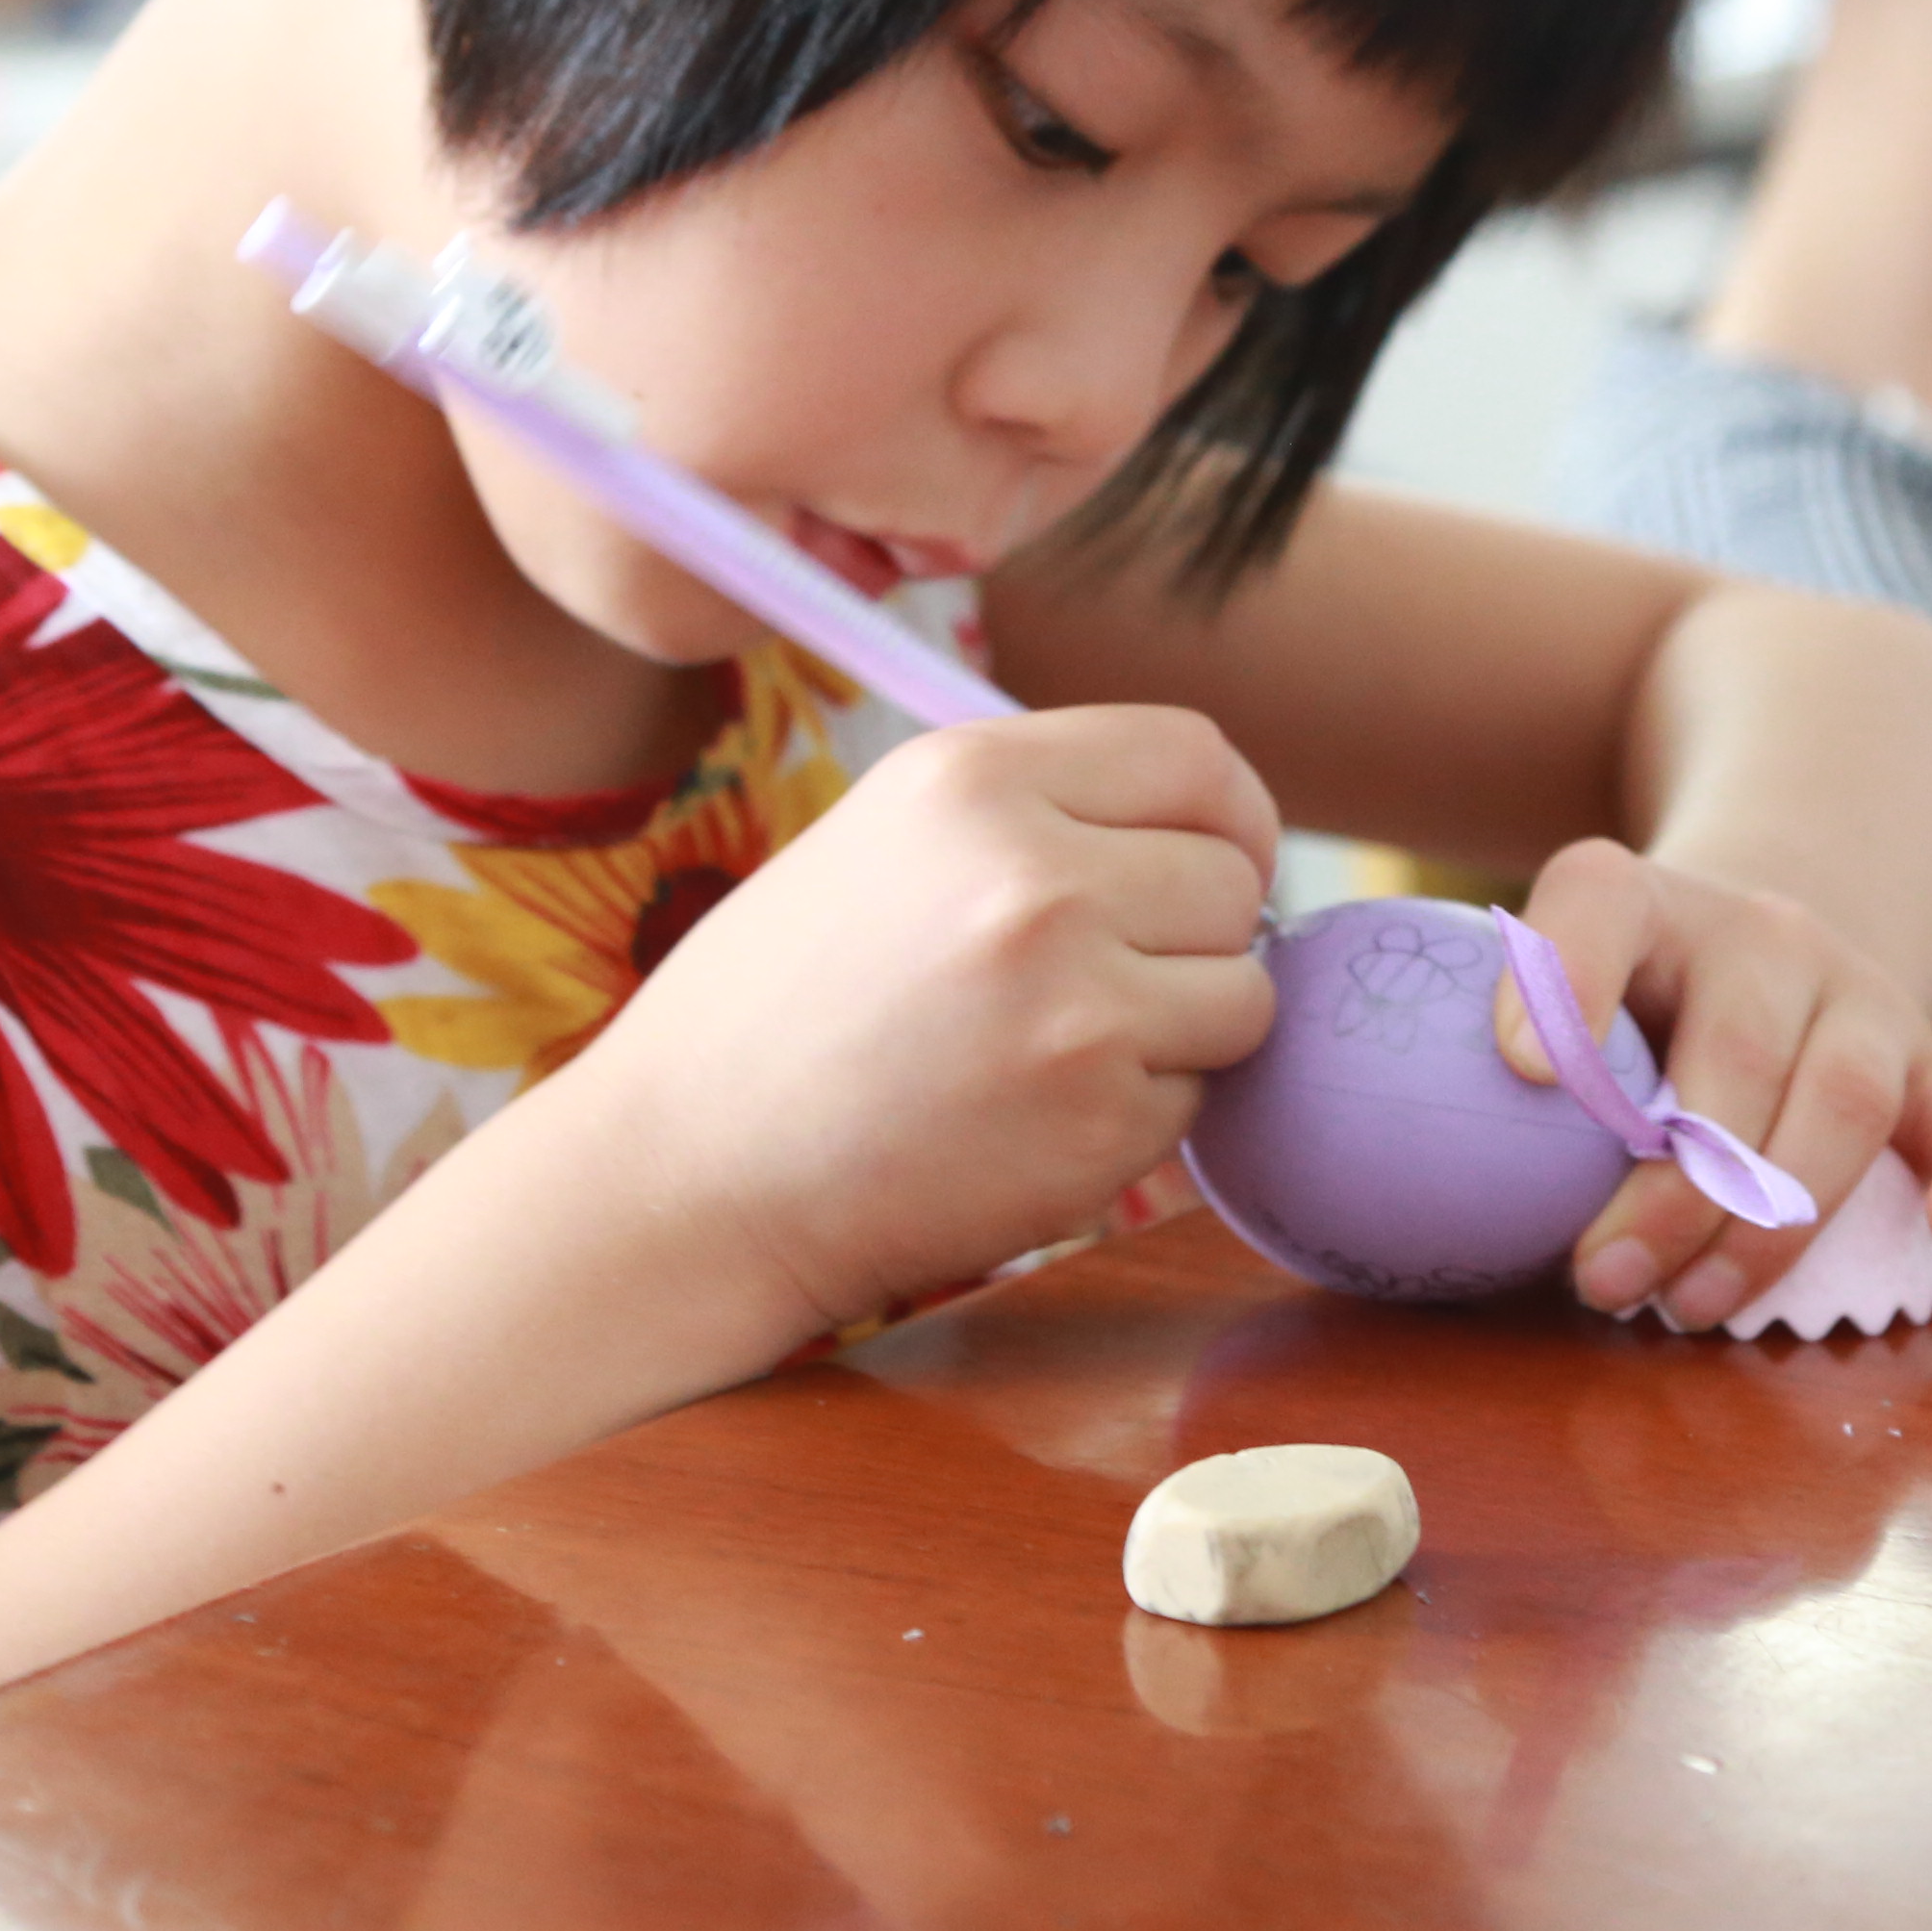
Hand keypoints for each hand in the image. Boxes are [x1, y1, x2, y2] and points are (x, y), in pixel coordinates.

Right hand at [572, 707, 1277, 1342]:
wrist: (688, 1174)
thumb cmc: (782, 1010)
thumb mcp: (888, 839)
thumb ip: (1042, 810)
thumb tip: (1218, 831)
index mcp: (973, 776)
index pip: (1197, 756)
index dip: (1227, 818)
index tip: (1211, 864)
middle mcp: (1034, 873)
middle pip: (1234, 880)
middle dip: (1195, 937)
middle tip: (1097, 985)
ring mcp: (1074, 1001)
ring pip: (1243, 993)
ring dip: (1182, 1033)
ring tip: (1052, 1053)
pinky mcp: (1096, 1119)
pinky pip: (1200, 1098)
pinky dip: (1140, 1117)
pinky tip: (1027, 1122)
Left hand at [1492, 836, 1931, 1328]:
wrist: (1757, 953)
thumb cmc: (1613, 1028)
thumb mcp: (1541, 1013)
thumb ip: (1468, 1078)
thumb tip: (1344, 1196)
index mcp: (1644, 901)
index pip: (1599, 902)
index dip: (1562, 979)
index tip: (1521, 1073)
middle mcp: (1762, 933)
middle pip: (1735, 1047)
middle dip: (1672, 1187)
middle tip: (1602, 1282)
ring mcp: (1861, 996)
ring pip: (1844, 1094)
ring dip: (1772, 1219)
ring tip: (1695, 1308)